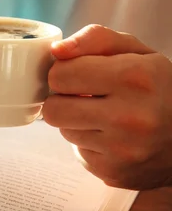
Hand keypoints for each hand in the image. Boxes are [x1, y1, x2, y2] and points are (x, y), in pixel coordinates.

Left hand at [42, 24, 171, 189]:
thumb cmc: (158, 86)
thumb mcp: (135, 51)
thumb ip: (95, 39)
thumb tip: (57, 51)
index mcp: (133, 77)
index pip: (60, 74)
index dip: (65, 72)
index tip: (80, 74)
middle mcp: (128, 117)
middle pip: (53, 108)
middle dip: (63, 99)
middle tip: (85, 96)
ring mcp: (122, 150)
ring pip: (63, 131)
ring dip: (76, 122)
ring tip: (105, 115)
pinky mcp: (114, 172)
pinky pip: (78, 152)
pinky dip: (89, 143)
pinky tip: (112, 136)